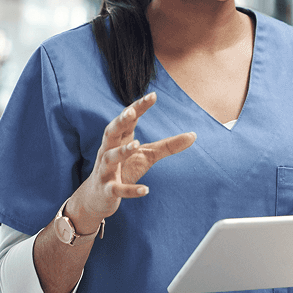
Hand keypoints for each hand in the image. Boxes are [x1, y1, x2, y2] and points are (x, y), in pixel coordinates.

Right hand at [69, 92, 195, 226]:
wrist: (98, 198)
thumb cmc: (124, 169)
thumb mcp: (147, 155)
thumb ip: (168, 145)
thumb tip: (194, 135)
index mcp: (119, 140)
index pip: (127, 120)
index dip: (138, 107)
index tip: (152, 95)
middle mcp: (108, 151)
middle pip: (111, 132)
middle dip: (119, 122)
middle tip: (130, 112)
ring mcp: (106, 171)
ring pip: (110, 158)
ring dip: (122, 152)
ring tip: (136, 145)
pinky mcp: (107, 190)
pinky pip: (117, 189)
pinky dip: (130, 190)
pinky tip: (146, 190)